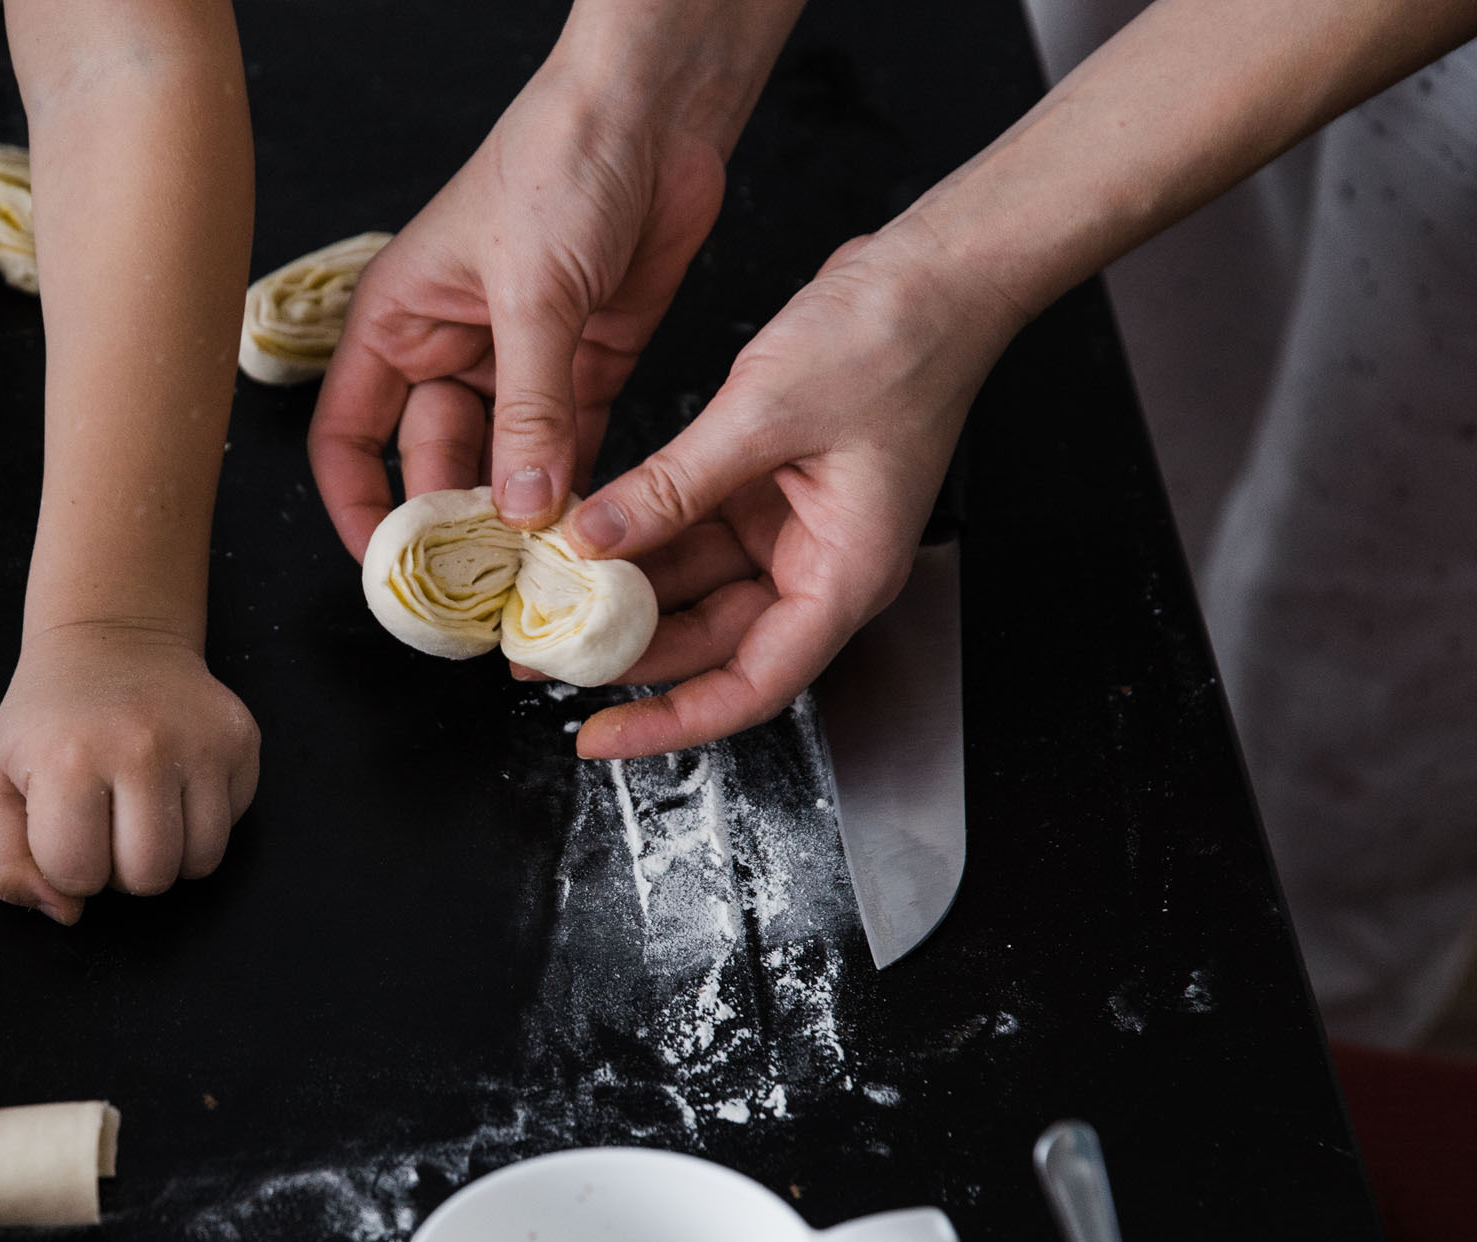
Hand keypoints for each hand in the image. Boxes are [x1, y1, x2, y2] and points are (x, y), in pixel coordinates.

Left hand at [0, 623, 259, 921]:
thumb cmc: (49, 723)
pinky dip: (203, 822)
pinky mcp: (241, 740)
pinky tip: (177, 784)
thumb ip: (9, 864)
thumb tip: (66, 913)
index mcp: (70, 760)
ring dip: (168, 854)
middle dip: (123, 869)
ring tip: (143, 810)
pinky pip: (230, 827)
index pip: (78, 876)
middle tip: (108, 823)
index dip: (68, 864)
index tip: (65, 825)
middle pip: (149, 878)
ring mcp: (201, 742)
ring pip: (200, 863)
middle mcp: (143, 748)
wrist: (115, 638)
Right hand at [310, 52, 724, 550]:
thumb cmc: (562, 160)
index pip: (348, 436)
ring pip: (502, 465)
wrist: (656, 109)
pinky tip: (584, 531)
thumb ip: (529, 407)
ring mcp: (519, 362)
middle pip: (430, 464)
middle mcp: (449, 349)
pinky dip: (575, 490)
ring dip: (518, 517)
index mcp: (399, 321)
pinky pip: (569, 447)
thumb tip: (519, 505)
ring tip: (535, 576)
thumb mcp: (534, 293)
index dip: (358, 506)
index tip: (387, 567)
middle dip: (453, 525)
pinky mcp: (586, 364)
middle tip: (481, 591)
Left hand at [551, 229, 1023, 758]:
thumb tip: (593, 539)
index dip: (671, 722)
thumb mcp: (763, 415)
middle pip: (712, 646)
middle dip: (625, 658)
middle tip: (539, 659)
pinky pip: (694, 537)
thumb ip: (672, 486)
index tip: (598, 737)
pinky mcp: (768, 492)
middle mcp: (819, 566)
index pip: (751, 685)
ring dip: (622, 598)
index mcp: (843, 575)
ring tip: (542, 602)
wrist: (937, 270)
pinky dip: (639, 541)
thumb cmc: (895, 339)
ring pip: (695, 592)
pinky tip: (581, 540)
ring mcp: (793, 531)